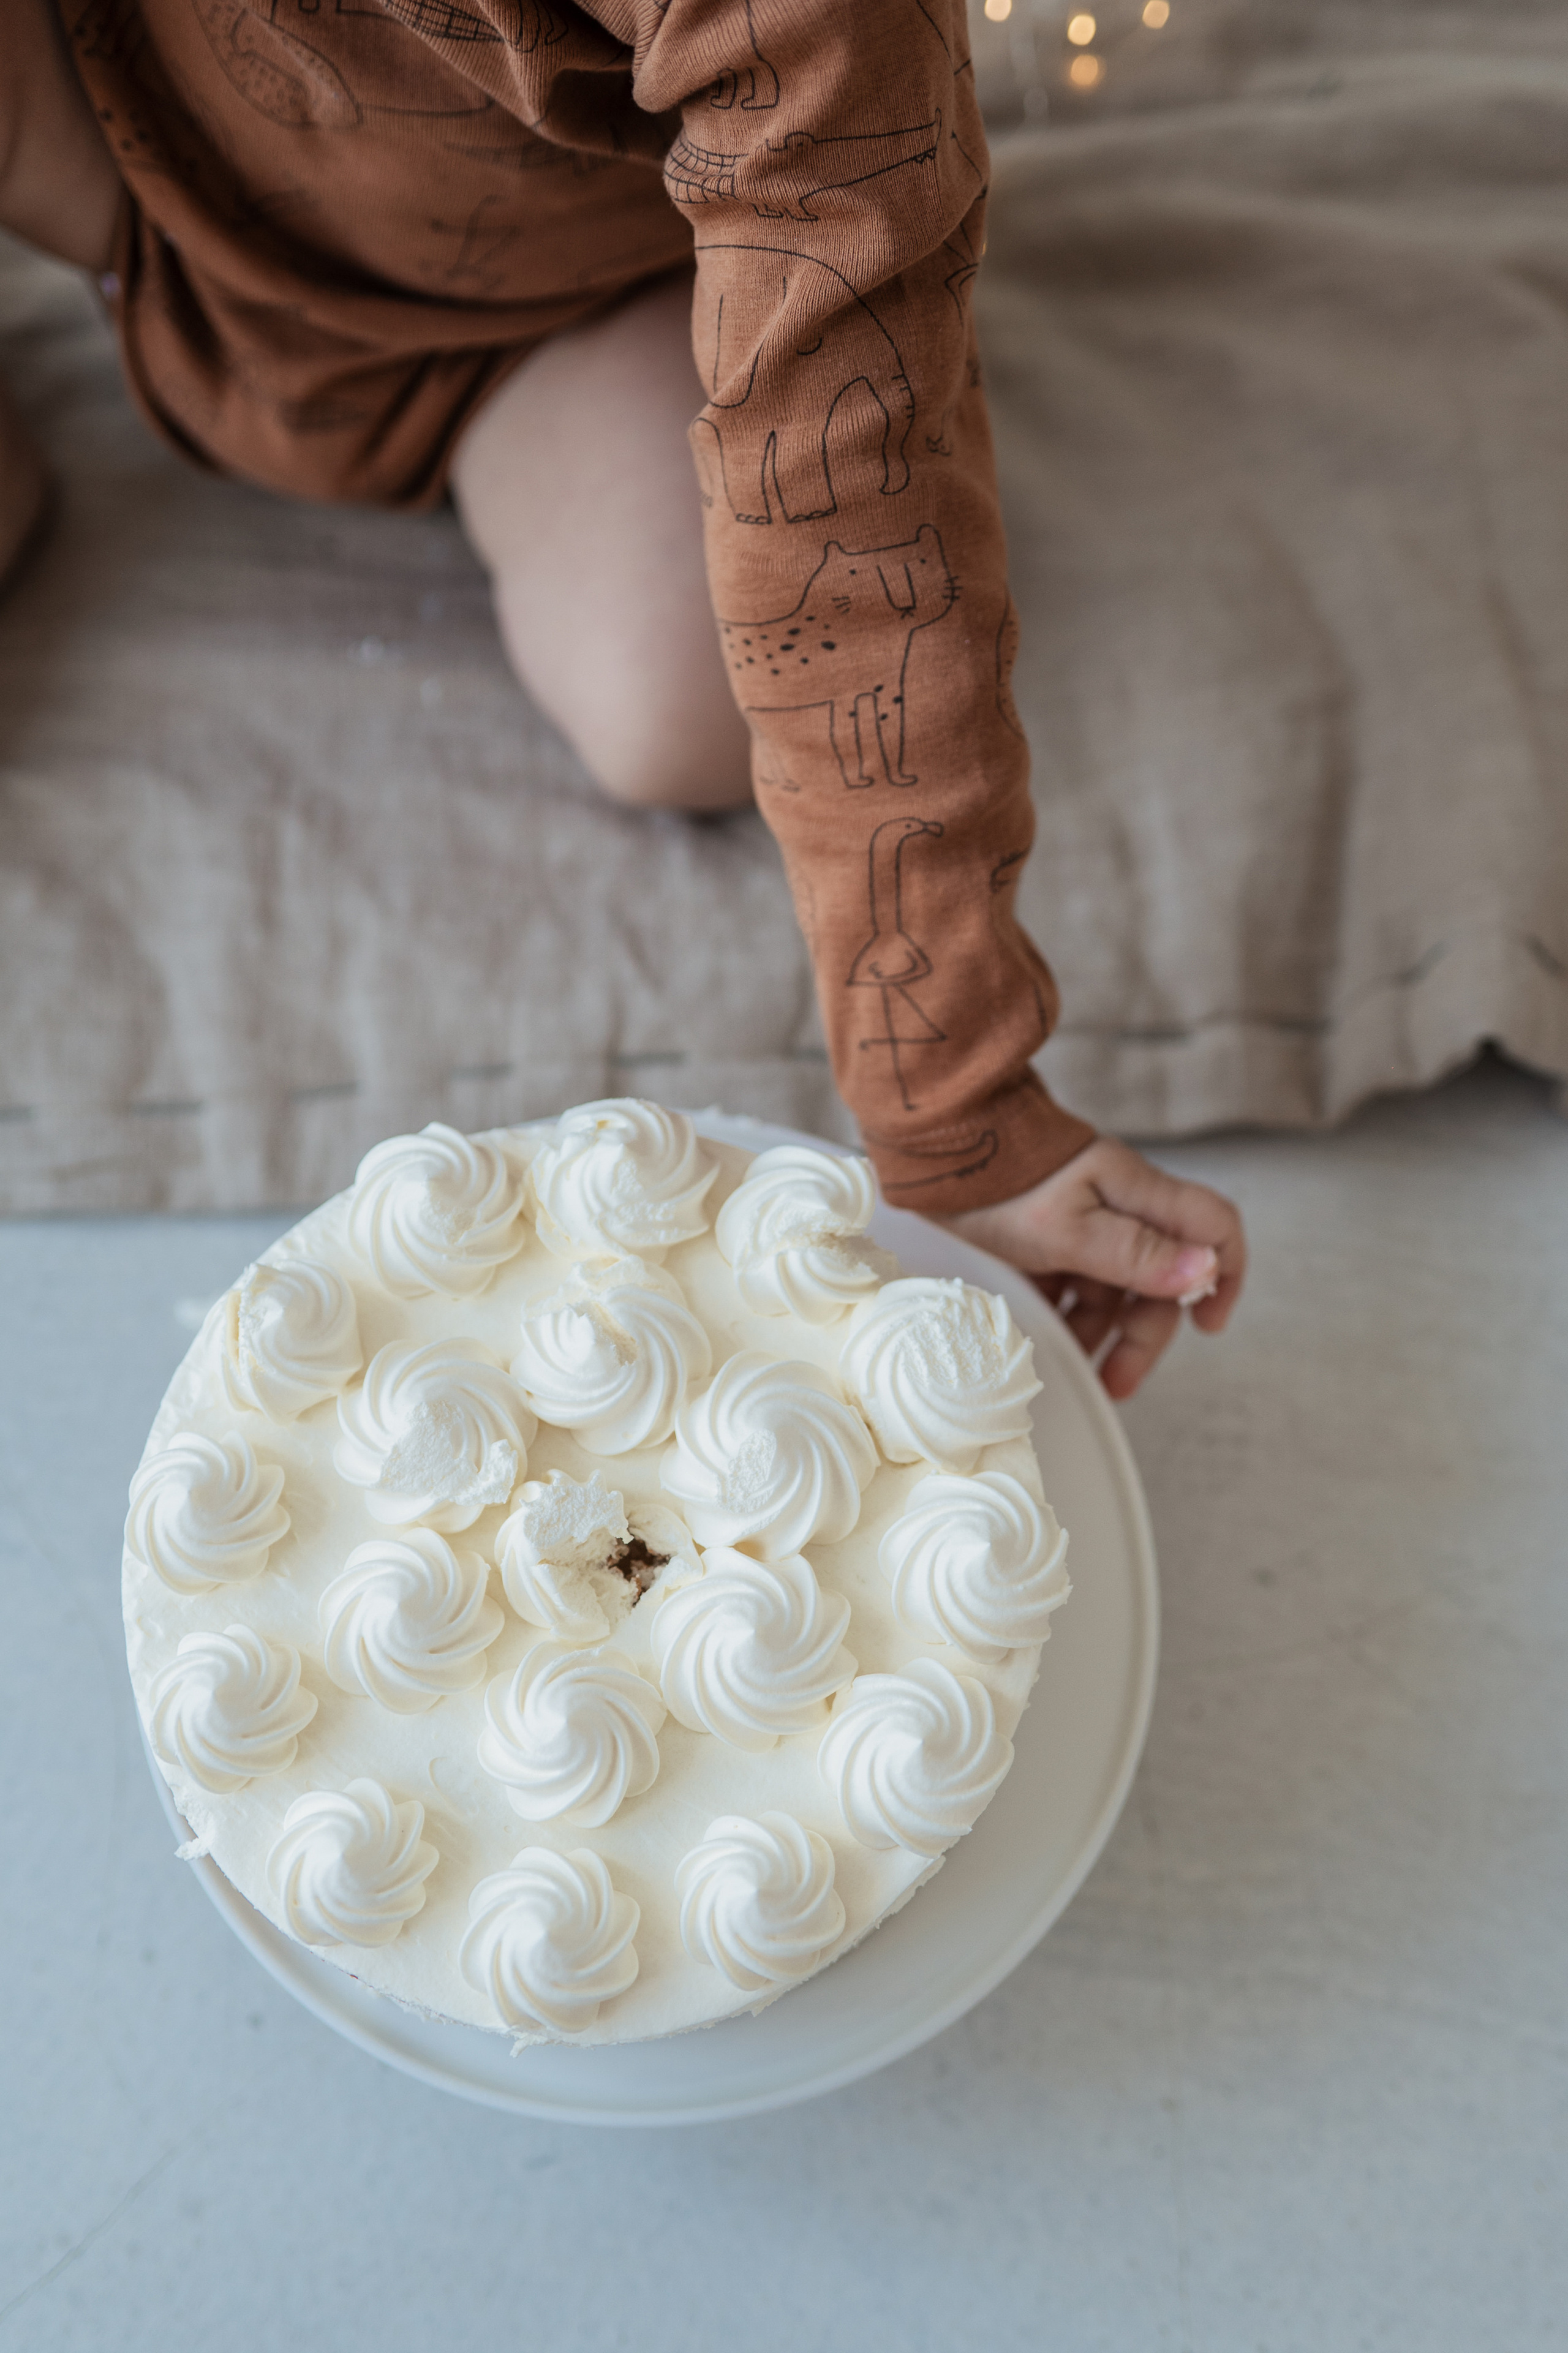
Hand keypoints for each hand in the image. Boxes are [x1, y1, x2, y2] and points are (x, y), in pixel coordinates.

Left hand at [938, 1137, 1245, 1401]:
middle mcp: (1118, 1206)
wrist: (931, 1152)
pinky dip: (1064, 1315)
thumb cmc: (1000, 1182)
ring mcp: (1081, 1221)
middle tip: (1117, 1383)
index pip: (1214, 1225)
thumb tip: (1205, 1271)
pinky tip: (1044, 1340)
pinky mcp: (1044, 1236)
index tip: (1207, 1326)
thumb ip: (1136, 1253)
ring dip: (1100, 1333)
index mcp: (1137, 1193)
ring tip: (1075, 1370)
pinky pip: (1070, 1285)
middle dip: (1144, 1332)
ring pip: (1111, 1288)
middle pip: (1159, 1275)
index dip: (1224, 1275)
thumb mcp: (1069, 1229)